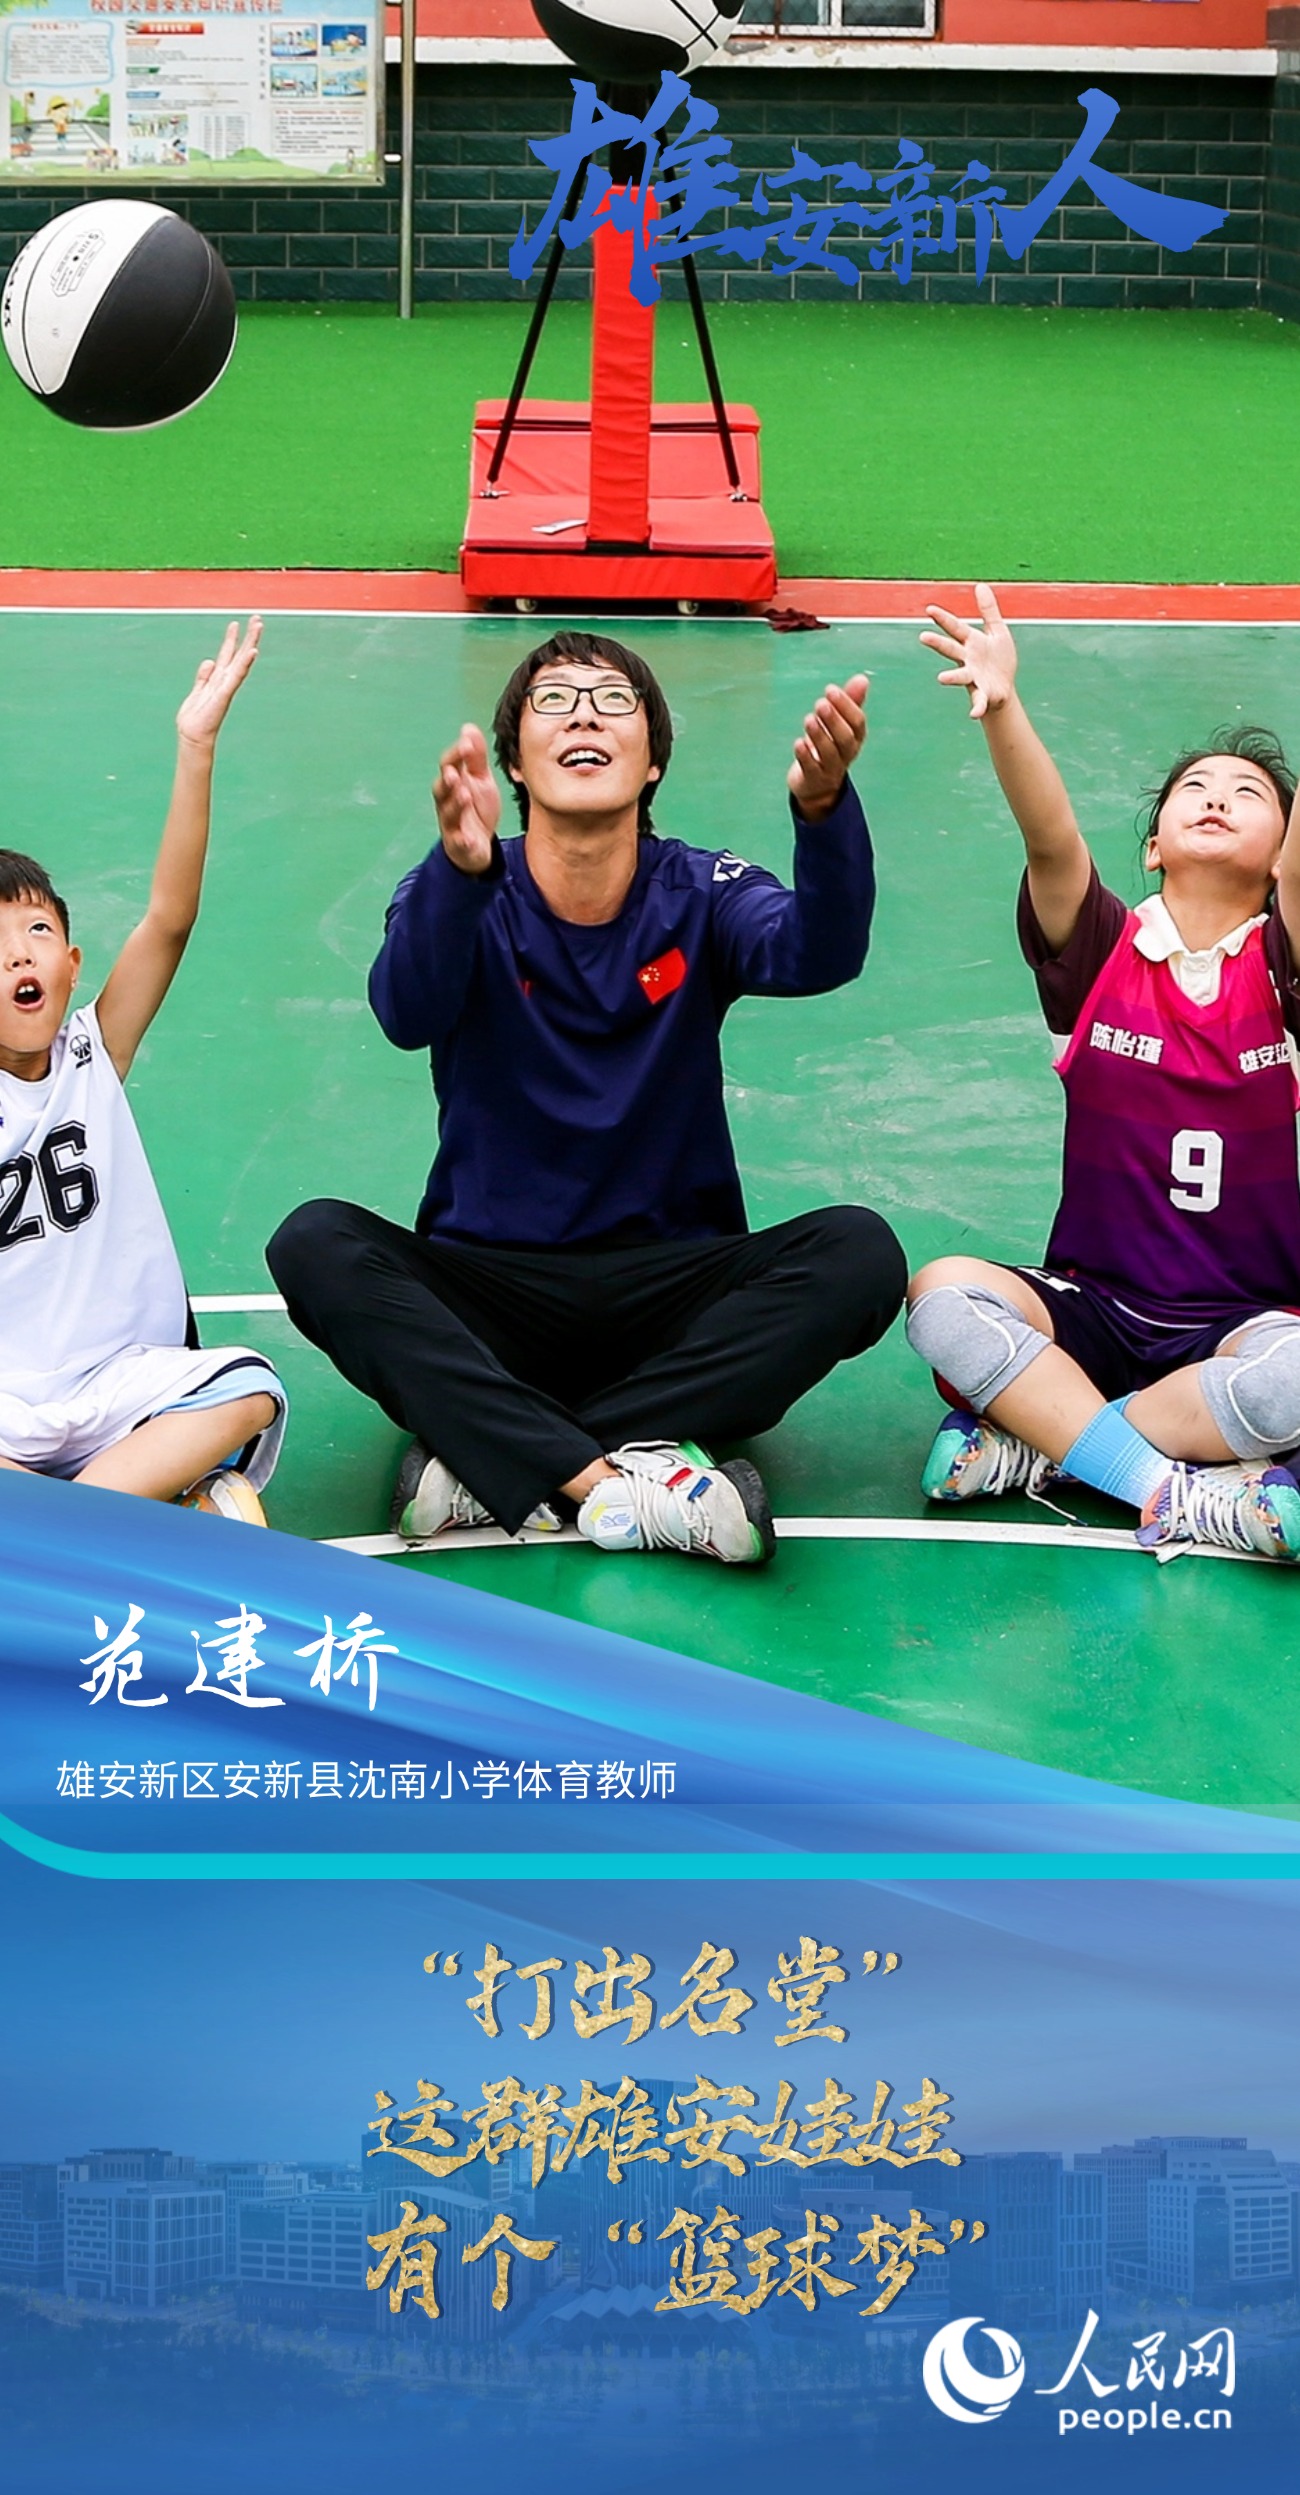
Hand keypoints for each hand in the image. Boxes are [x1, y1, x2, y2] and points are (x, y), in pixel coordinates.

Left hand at [175, 617, 260, 750]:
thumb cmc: (195, 718)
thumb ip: (203, 676)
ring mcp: (227, 686)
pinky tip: (252, 653)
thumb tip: (209, 661)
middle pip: (239, 654)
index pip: (228, 655)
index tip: (237, 623)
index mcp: (218, 679)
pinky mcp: (224, 694)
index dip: (232, 639)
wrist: (193, 736)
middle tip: (257, 618)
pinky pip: (236, 676)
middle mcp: (226, 680)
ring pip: (241, 660)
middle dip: (249, 636)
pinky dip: (244, 664)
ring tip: (257, 626)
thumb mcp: (198, 691)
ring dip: (251, 642)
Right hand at [433, 724, 499, 874]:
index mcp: (453, 782)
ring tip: (464, 795)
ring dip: (455, 804)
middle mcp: (446, 801)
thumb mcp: (480, 779)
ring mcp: (451, 823)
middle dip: (447, 779)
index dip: (457, 754)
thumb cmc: (476, 808)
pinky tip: (467, 837)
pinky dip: (462, 840)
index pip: (450, 764)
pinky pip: (458, 842)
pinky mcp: (458, 844)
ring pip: (448, 813)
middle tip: (455, 772)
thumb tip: (468, 727)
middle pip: (442, 788)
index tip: (468, 744)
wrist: (476, 845)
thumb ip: (475, 756)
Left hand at [787, 674, 867, 818]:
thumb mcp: (840, 726)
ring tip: (808, 719)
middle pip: (845, 738)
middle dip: (834, 720)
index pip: (857, 723)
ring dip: (819, 735)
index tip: (830, 690)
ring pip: (829, 753)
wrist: (818, 787)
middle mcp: (846, 754)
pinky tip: (798, 743)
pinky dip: (805, 755)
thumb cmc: (829, 748)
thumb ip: (850, 703)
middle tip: (820, 703)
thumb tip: (862, 678)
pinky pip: (811, 768)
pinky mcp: (813, 779)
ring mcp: (830, 769)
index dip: (846, 706)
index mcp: (855, 739)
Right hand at [919, 582, 1016, 719]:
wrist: (1004, 687)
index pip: (955, 628)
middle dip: (938, 643)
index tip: (929, 609)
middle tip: (923, 637)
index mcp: (971, 643)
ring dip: (952, 677)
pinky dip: (976, 708)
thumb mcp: (997, 631)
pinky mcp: (983, 694)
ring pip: (960, 676)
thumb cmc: (998, 659)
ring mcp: (973, 678)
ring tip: (941, 679)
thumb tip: (980, 585)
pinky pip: (978, 701)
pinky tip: (973, 714)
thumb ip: (989, 610)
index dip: (943, 619)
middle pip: (951, 649)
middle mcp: (968, 660)